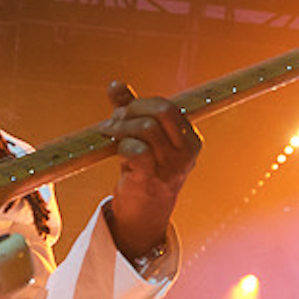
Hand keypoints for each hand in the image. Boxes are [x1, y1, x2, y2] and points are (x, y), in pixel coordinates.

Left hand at [98, 80, 201, 258]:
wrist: (144, 213)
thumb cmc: (145, 170)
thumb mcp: (145, 139)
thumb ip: (132, 110)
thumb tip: (115, 85)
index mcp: (190, 140)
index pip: (169, 107)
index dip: (142, 103)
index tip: (123, 110)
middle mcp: (186, 152)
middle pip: (162, 110)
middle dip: (133, 109)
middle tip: (115, 118)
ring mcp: (170, 167)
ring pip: (146, 127)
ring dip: (121, 125)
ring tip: (109, 132)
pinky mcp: (151, 179)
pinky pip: (135, 149)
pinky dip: (121, 144)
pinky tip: (116, 150)